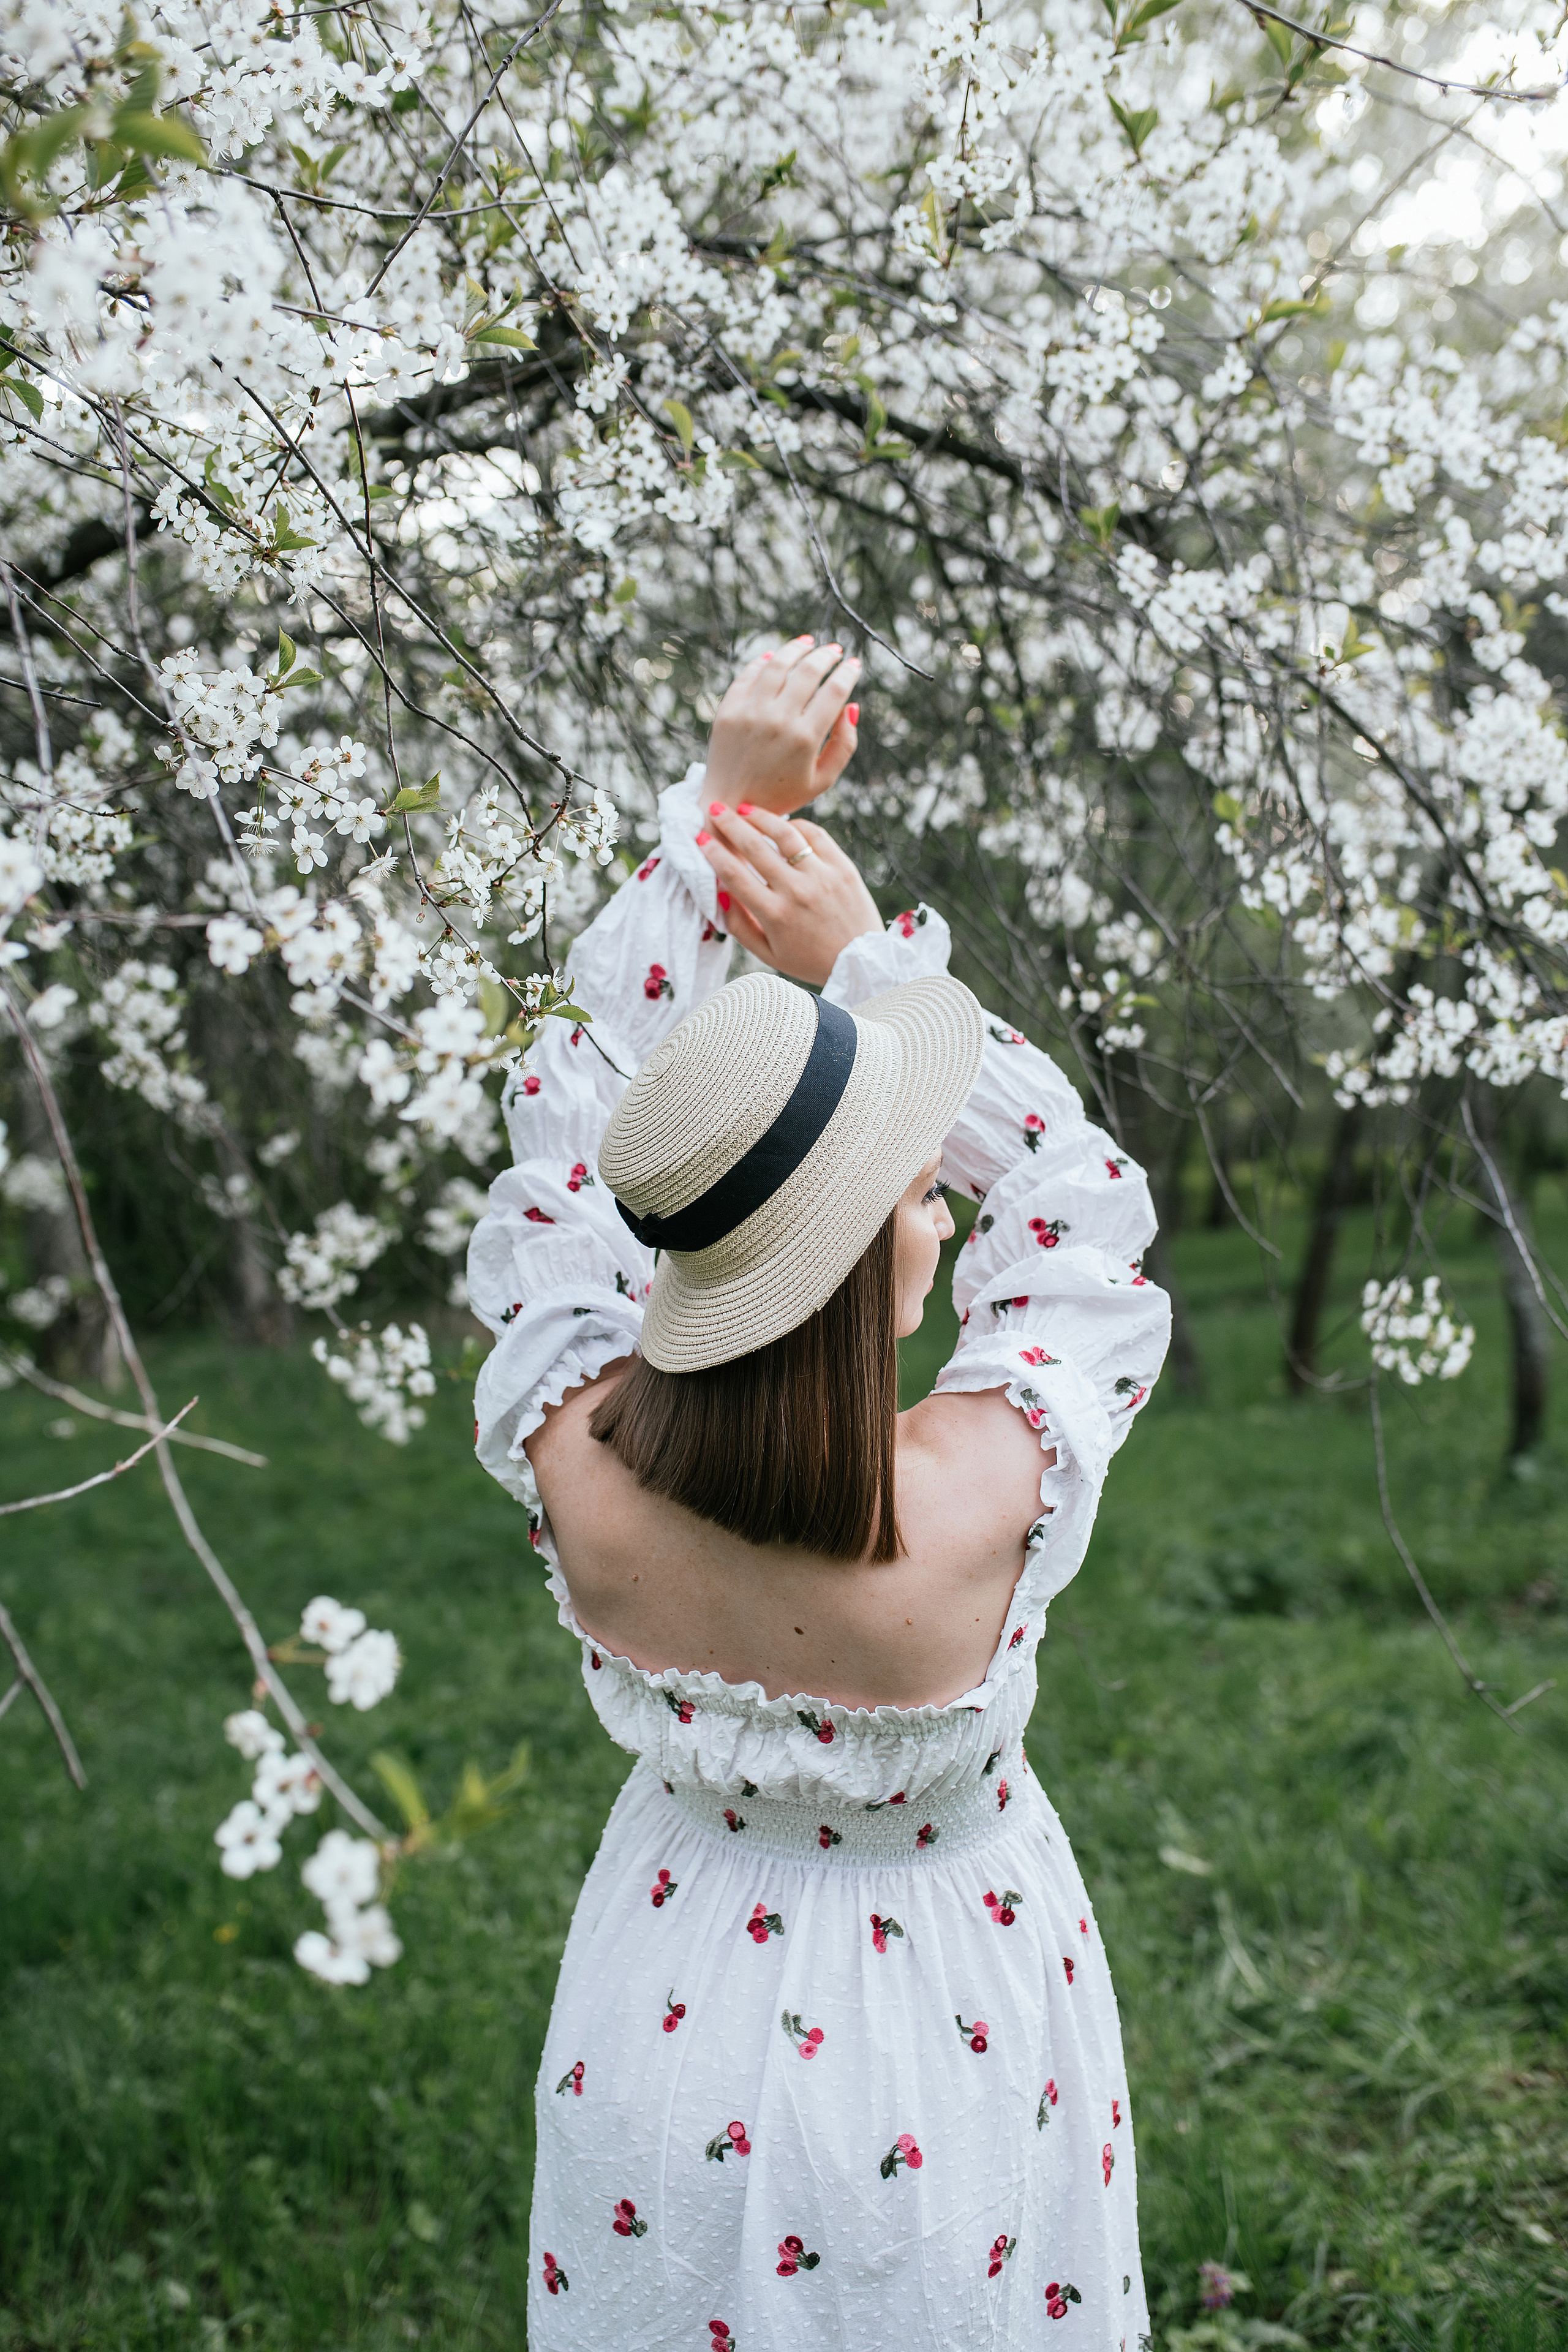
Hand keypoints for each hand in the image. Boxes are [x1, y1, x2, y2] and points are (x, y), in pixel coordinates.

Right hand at [696, 802, 881, 986]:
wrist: (860, 961)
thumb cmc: (809, 959)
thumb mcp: (768, 954)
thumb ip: (740, 926)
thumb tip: (720, 895)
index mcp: (774, 915)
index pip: (734, 875)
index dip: (713, 852)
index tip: (700, 837)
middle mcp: (797, 892)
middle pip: (755, 848)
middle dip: (730, 824)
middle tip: (715, 808)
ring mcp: (822, 877)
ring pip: (785, 834)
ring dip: (761, 817)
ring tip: (745, 808)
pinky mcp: (843, 867)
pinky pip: (815, 835)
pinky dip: (796, 825)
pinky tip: (783, 824)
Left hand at [702, 635, 860, 815]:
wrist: (730, 804)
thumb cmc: (782, 793)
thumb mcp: (822, 780)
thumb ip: (844, 744)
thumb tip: (852, 706)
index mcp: (805, 739)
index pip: (834, 691)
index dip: (848, 672)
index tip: (854, 664)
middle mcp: (777, 721)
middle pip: (809, 671)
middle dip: (827, 656)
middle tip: (835, 651)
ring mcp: (749, 713)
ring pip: (778, 665)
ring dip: (797, 649)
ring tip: (808, 644)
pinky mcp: (728, 710)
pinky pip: (749, 675)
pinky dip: (764, 661)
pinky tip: (777, 657)